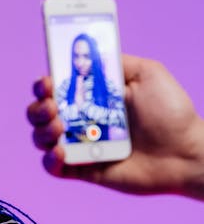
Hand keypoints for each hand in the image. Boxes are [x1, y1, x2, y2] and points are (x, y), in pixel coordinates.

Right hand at [27, 55, 203, 196]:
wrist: (185, 152)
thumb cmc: (171, 113)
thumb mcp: (148, 73)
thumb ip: (116, 61)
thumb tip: (87, 53)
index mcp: (93, 95)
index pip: (57, 86)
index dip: (45, 83)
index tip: (47, 81)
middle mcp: (83, 118)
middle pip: (41, 111)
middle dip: (38, 107)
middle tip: (52, 105)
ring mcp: (81, 145)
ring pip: (41, 137)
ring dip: (42, 129)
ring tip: (59, 127)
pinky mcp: (83, 170)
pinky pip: (53, 167)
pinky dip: (50, 160)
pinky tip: (61, 152)